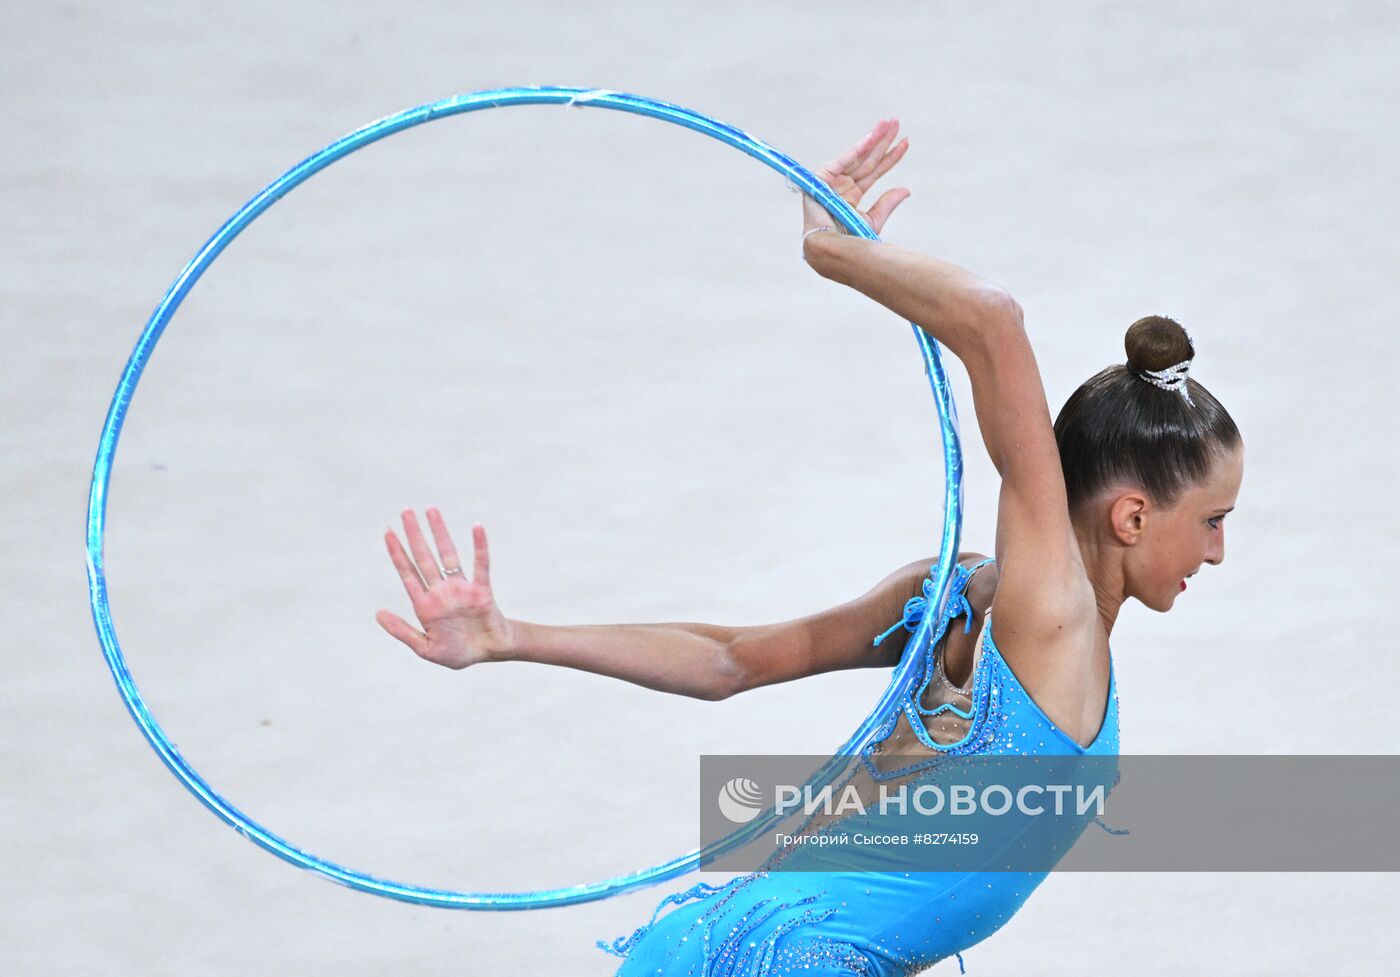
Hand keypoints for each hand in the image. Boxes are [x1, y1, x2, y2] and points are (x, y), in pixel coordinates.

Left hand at [375, 507, 515, 668]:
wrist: (489, 654)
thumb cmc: (458, 653)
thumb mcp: (425, 648)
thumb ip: (403, 631)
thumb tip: (378, 614)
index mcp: (425, 604)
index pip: (407, 573)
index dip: (397, 553)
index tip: (388, 532)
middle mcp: (441, 591)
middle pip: (424, 557)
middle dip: (414, 535)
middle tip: (405, 511)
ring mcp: (461, 588)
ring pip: (448, 555)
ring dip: (439, 532)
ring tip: (431, 510)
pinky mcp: (481, 590)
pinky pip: (481, 565)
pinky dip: (479, 547)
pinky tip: (477, 528)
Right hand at [802, 117, 910, 236]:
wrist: (830, 248)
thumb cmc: (847, 239)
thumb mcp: (872, 220)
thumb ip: (887, 204)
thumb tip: (907, 190)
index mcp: (852, 193)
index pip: (875, 170)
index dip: (890, 157)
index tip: (906, 142)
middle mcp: (842, 184)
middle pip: (868, 159)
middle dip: (883, 140)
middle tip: (897, 122)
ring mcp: (832, 179)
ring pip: (858, 155)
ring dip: (874, 138)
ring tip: (889, 123)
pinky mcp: (821, 177)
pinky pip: (844, 160)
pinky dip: (858, 149)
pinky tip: (872, 137)